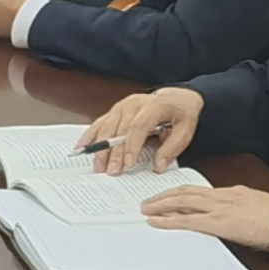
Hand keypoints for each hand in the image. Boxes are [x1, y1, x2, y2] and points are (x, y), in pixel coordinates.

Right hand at [82, 86, 202, 174]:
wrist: (178, 98)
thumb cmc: (182, 114)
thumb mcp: (186, 131)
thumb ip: (172, 148)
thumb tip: (158, 166)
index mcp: (153, 106)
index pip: (137, 127)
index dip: (131, 146)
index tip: (127, 165)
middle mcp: (134, 104)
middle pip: (119, 129)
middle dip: (113, 152)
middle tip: (111, 171)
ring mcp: (122, 106)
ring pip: (107, 127)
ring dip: (100, 148)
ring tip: (97, 166)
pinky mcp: (115, 111)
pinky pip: (100, 123)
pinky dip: (90, 135)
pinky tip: (82, 147)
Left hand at [141, 183, 268, 247]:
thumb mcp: (258, 209)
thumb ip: (243, 211)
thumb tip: (235, 218)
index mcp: (233, 192)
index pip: (200, 191)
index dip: (182, 193)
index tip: (169, 196)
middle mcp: (222, 196)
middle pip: (186, 192)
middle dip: (164, 196)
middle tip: (148, 201)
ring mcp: (219, 208)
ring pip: (182, 202)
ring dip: (161, 205)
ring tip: (146, 210)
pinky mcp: (217, 223)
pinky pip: (186, 221)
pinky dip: (168, 221)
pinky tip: (156, 222)